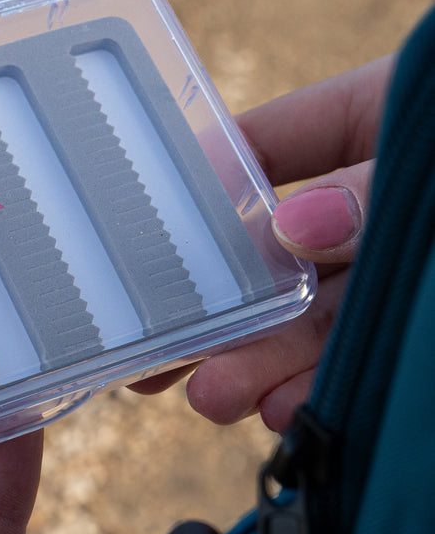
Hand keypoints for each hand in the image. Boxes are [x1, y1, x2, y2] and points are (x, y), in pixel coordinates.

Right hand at [131, 54, 393, 431]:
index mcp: (365, 122)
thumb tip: (290, 227)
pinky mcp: (416, 328)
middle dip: (216, 309)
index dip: (190, 191)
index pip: (253, 150)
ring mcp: (397, 270)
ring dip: (259, 363)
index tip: (129, 238)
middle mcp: (367, 203)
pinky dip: (323, 390)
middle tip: (157, 360)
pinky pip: (366, 362)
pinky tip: (284, 411)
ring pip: (313, 319)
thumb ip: (370, 187)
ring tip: (213, 399)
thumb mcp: (432, 137)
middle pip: (270, 256)